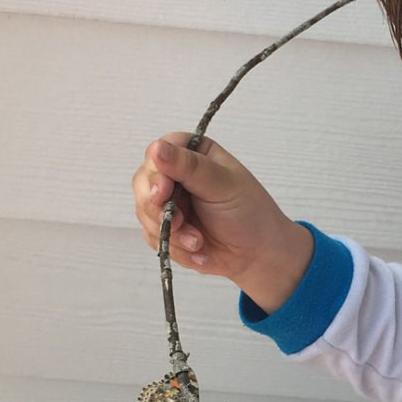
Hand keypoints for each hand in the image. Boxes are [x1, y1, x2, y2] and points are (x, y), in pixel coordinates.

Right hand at [132, 134, 312, 310]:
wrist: (257, 254)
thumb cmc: (249, 212)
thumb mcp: (223, 184)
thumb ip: (189, 166)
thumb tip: (158, 148)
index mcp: (193, 154)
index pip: (159, 152)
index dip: (155, 172)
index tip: (164, 192)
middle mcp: (177, 175)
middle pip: (144, 182)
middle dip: (157, 208)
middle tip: (179, 222)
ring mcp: (169, 202)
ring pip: (144, 212)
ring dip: (170, 233)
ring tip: (198, 242)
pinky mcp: (166, 227)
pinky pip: (152, 237)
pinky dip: (174, 248)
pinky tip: (198, 251)